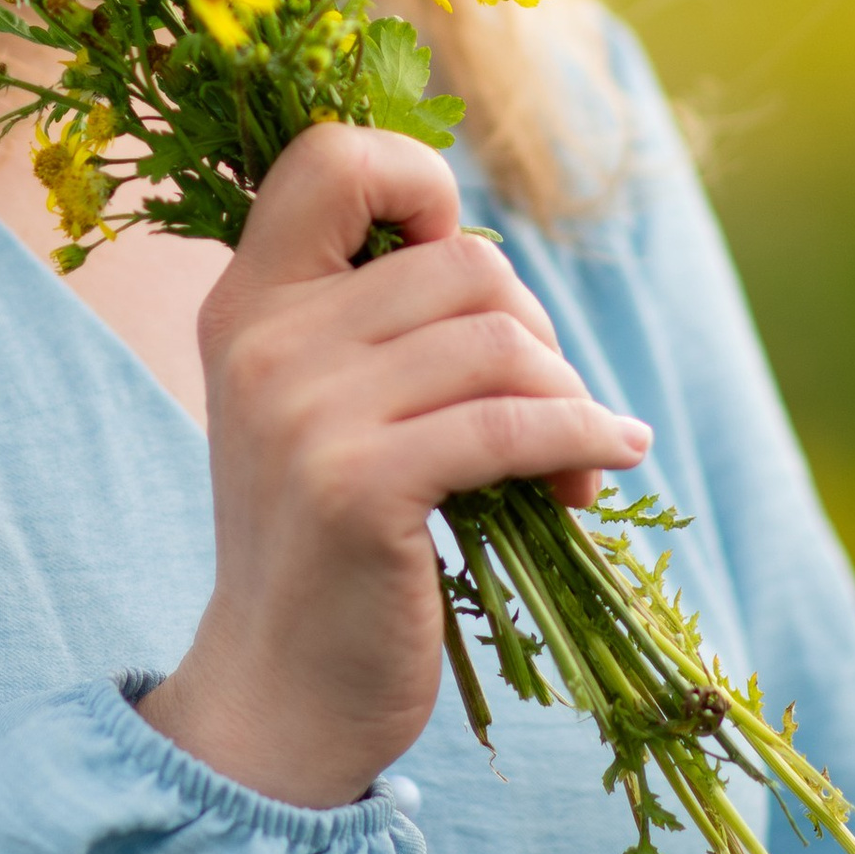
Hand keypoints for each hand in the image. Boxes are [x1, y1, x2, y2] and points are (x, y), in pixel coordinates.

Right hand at [138, 122, 651, 805]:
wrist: (280, 697)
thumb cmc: (327, 548)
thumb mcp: (317, 407)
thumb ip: (369, 321)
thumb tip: (491, 261)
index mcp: (245, 302)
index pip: (331, 157)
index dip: (419, 181)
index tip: (461, 268)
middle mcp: (261, 339)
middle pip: (464, 262)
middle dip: (538, 332)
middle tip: (550, 408)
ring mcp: (303, 412)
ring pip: (502, 340)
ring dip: (568, 398)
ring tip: (573, 465)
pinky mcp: (359, 486)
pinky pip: (514, 424)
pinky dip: (582, 439)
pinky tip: (609, 464)